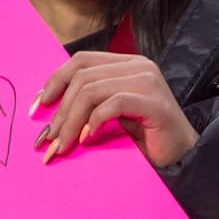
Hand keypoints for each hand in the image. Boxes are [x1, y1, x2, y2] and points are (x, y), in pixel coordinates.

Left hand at [30, 52, 198, 167]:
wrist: (180, 158)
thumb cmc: (144, 139)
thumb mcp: (110, 115)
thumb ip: (88, 102)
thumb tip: (45, 108)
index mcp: (127, 64)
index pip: (81, 60)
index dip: (55, 82)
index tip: (38, 109)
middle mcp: (139, 65)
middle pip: (82, 76)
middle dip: (60, 111)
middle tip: (47, 141)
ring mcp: (149, 81)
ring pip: (92, 90)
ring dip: (71, 121)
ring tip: (63, 146)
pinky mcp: (155, 102)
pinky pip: (113, 104)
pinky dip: (94, 122)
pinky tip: (87, 139)